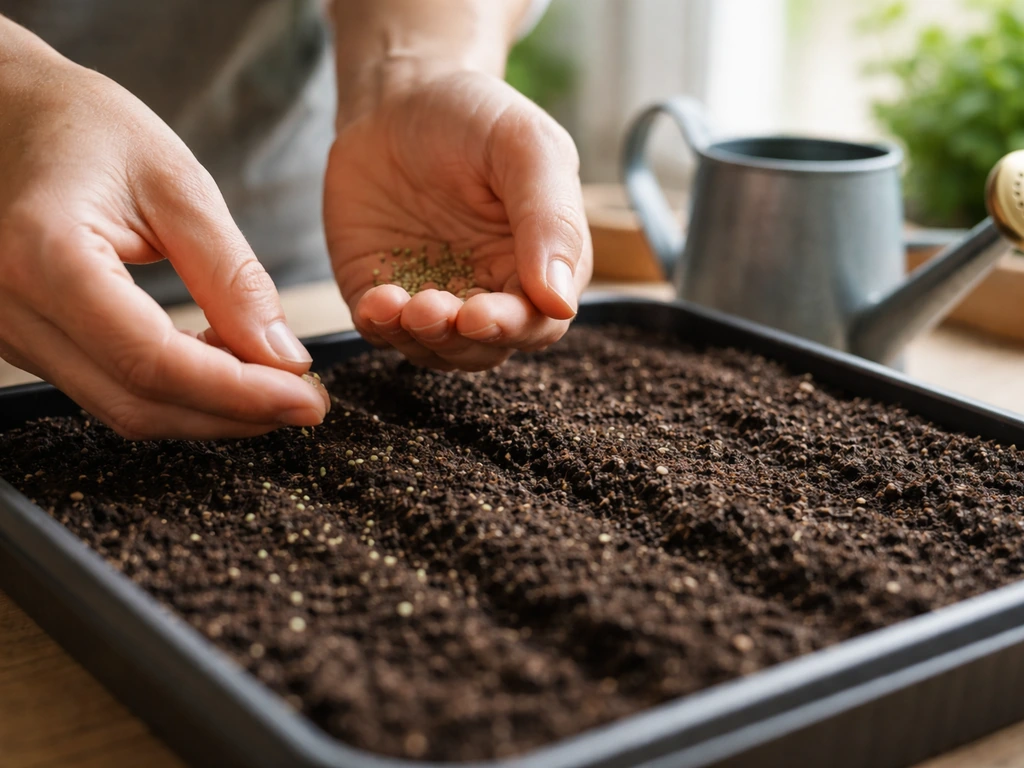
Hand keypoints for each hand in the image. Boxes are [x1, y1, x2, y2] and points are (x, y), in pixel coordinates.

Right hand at [0, 25, 328, 439]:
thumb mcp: (175, 181)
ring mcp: (9, 331)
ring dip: (209, 410)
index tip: (305, 398)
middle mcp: (11, 307)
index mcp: (46, 256)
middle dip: (234, 414)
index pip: (153, 361)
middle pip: (138, 401)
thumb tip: (282, 357)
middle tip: (306, 402)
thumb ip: (231, 274)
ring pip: (123, 408)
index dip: (239, 393)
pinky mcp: (25, 339)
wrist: (4, 113)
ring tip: (274, 384)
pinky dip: (177, 391)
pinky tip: (223, 367)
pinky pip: (108, 388)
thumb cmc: (83, 127)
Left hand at [324, 70, 591, 371]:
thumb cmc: (474, 116)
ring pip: (436, 349)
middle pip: (485, 347)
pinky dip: (380, 327)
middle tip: (432, 309)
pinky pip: (384, 331)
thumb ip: (552, 219)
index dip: (512, 327)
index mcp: (541, 264)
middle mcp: (491, 289)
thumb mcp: (526, 147)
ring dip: (419, 338)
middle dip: (459, 339)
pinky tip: (376, 302)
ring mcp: (436, 297)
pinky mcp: (383, 294)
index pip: (538, 322)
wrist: (396, 97)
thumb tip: (561, 301)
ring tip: (399, 305)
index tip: (481, 316)